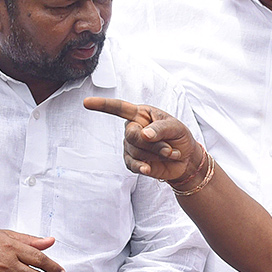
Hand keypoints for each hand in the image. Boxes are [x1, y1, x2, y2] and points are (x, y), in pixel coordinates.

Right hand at [83, 96, 201, 182]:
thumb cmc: (179, 137)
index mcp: (140, 114)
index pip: (119, 108)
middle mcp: (132, 129)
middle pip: (132, 135)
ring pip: (136, 151)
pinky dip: (142, 166)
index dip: (102, 105)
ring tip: (171, 154)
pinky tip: (149, 168)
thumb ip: (160, 129)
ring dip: (156, 154)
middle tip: (170, 149)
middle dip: (154, 144)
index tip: (86, 102)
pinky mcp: (132, 162)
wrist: (185, 159)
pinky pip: (132, 164)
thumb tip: (143, 134)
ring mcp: (130, 146)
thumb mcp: (175, 128)